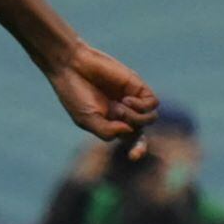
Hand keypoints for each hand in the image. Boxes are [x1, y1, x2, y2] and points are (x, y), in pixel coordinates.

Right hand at [44, 42, 158, 155]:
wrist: (71, 66)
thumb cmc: (74, 93)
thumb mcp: (86, 119)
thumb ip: (106, 131)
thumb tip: (130, 131)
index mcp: (110, 122)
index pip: (130, 139)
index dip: (136, 149)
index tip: (133, 157)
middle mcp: (123, 112)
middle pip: (142, 132)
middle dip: (140, 144)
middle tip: (135, 153)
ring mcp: (131, 100)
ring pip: (149, 119)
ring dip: (136, 118)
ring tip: (120, 108)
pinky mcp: (137, 86)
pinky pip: (152, 103)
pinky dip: (142, 106)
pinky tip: (126, 100)